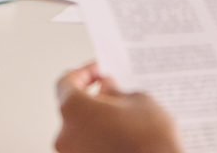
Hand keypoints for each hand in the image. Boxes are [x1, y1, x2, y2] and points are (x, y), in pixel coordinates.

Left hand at [55, 62, 182, 152]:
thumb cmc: (150, 140)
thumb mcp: (137, 101)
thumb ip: (116, 91)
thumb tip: (107, 88)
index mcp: (73, 110)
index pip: (66, 83)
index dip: (84, 73)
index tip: (100, 72)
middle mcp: (66, 135)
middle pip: (73, 109)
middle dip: (94, 99)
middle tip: (115, 93)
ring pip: (81, 132)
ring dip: (99, 121)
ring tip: (125, 117)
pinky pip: (90, 148)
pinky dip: (103, 141)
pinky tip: (125, 137)